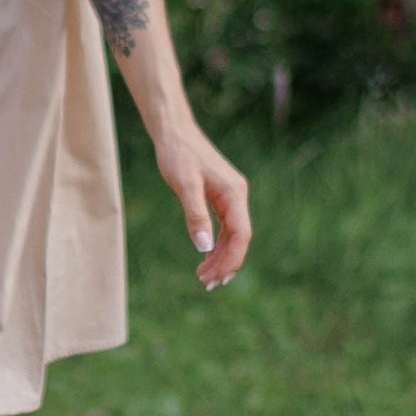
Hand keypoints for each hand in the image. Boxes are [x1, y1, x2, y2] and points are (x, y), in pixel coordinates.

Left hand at [155, 124, 250, 290]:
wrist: (174, 131)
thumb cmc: (178, 154)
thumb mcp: (185, 185)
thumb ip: (195, 215)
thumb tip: (204, 248)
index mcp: (234, 194)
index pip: (241, 235)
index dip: (232, 260)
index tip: (218, 279)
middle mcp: (237, 196)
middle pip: (238, 238)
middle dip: (225, 263)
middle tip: (207, 284)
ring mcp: (229, 196)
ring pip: (230, 234)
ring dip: (219, 256)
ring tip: (203, 276)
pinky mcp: (219, 195)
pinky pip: (223, 226)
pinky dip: (215, 243)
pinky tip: (205, 256)